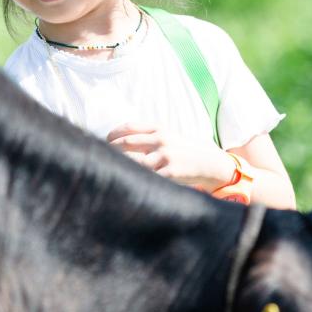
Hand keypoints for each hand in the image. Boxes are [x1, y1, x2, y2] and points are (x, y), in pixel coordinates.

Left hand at [106, 124, 234, 189]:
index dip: (113, 134)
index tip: (104, 141)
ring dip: (121, 167)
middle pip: (126, 143)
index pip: (129, 127)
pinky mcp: (170, 172)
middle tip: (101, 156)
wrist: (211, 163)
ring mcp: (165, 156)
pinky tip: (129, 183)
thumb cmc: (186, 151)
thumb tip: (121, 140)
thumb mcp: (170, 136)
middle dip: (111, 149)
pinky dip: (137, 180)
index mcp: (160, 129)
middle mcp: (161, 140)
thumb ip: (150, 136)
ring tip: (112, 172)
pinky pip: (148, 177)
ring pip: (134, 162)